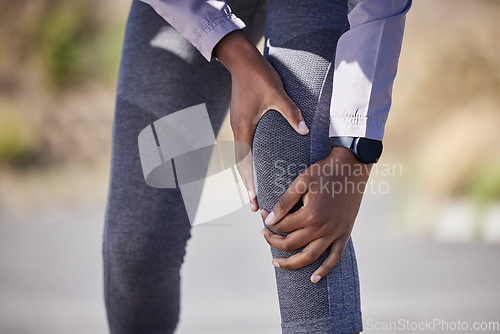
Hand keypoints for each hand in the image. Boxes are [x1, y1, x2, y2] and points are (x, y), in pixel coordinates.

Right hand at [213, 30, 308, 211]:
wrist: (242, 60)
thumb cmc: (258, 76)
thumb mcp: (277, 94)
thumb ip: (291, 113)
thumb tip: (305, 131)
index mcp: (244, 128)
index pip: (245, 163)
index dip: (249, 184)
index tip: (254, 201)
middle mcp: (239, 130)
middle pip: (241, 165)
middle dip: (248, 186)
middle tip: (255, 205)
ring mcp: (239, 125)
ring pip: (241, 157)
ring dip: (247, 175)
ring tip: (255, 191)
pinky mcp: (242, 120)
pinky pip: (244, 146)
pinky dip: (249, 161)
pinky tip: (257, 165)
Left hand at [260, 146, 371, 282]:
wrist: (351, 168)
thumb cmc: (324, 172)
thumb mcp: (301, 181)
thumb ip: (284, 202)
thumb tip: (269, 220)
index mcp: (310, 214)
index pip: (282, 227)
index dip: (268, 223)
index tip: (262, 215)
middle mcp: (322, 228)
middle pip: (292, 244)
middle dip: (273, 241)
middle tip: (264, 235)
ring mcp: (335, 233)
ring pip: (310, 257)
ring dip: (292, 263)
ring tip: (277, 263)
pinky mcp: (344, 234)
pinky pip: (335, 257)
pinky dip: (324, 270)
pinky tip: (313, 279)